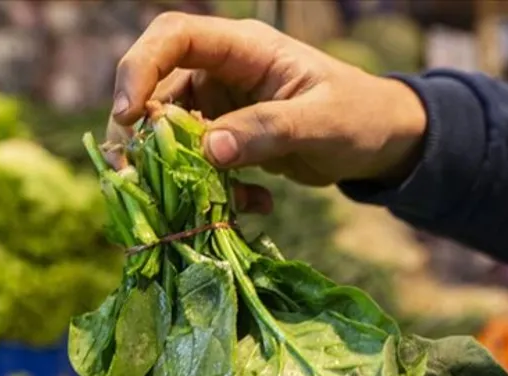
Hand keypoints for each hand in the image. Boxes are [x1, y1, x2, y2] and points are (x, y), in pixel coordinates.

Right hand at [109, 12, 427, 211]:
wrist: (380, 143)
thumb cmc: (360, 117)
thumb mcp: (320, 124)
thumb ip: (267, 132)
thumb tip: (209, 150)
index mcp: (243, 47)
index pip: (173, 38)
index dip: (139, 69)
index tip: (127, 115)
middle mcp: (222, 71)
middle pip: (155, 89)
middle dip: (144, 135)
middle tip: (137, 177)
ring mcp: (220, 105)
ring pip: (169, 133)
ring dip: (177, 172)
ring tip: (203, 203)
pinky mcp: (226, 139)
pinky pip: (196, 164)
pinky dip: (212, 190)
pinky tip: (253, 206)